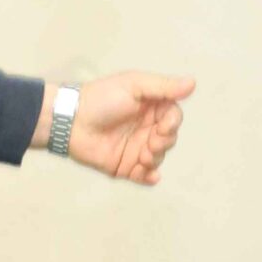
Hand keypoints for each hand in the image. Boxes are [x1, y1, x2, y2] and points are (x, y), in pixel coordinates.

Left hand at [59, 71, 195, 186]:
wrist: (69, 120)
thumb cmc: (100, 98)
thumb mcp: (133, 85)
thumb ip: (162, 87)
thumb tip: (192, 83)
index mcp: (149, 108)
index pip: (173, 117)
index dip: (173, 123)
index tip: (164, 126)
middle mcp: (145, 128)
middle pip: (169, 139)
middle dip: (164, 142)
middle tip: (151, 143)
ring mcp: (134, 148)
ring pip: (158, 158)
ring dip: (156, 159)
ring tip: (143, 157)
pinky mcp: (123, 165)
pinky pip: (142, 176)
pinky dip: (149, 178)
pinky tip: (151, 177)